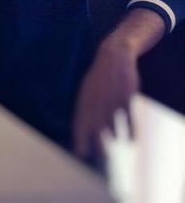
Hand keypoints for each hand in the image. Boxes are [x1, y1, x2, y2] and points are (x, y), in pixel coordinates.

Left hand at [72, 37, 138, 158]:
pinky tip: (131, 140)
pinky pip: (128, 117)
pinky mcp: (125, 97)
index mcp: (84, 99)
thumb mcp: (87, 90)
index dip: (79, 138)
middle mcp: (95, 101)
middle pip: (94, 127)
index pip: (79, 123)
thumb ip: (84, 109)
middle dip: (97, 143)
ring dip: (114, 137)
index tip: (80, 153)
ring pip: (110, 124)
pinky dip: (130, 130)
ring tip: (118, 143)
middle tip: (101, 155)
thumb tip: (82, 130)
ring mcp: (110, 99)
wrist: (113, 55)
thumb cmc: (99, 78)